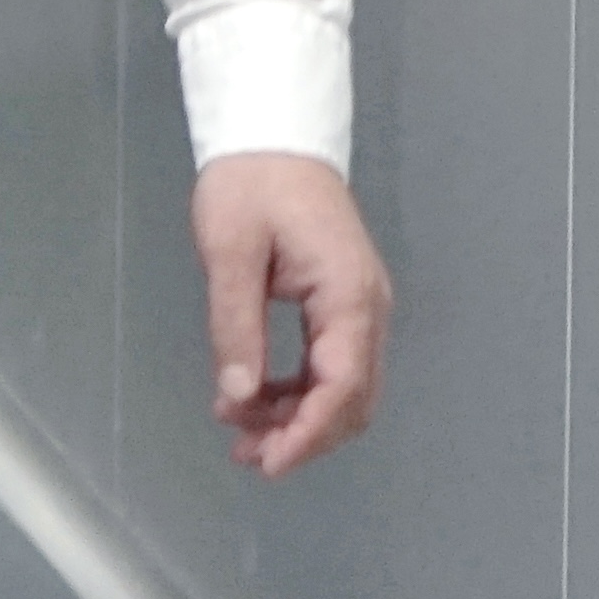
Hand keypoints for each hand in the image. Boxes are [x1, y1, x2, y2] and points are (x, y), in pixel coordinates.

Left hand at [192, 153, 389, 478]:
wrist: (271, 136)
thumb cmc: (250, 184)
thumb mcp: (231, 252)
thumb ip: (236, 325)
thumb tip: (239, 394)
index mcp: (348, 294)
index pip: (342, 385)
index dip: (309, 433)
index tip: (271, 462)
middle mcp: (367, 307)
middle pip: (352, 398)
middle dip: (302, 435)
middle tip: (245, 455)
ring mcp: (360, 306)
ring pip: (343, 387)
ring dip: (296, 416)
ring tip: (238, 430)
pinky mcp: (342, 304)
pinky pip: (330, 364)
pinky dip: (296, 390)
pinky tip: (253, 396)